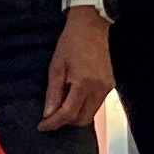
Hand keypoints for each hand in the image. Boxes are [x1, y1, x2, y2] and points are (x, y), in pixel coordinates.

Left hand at [42, 4, 113, 127]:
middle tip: (51, 117)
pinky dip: (83, 107)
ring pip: (91, 114)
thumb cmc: (71, 42)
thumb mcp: (56, 67)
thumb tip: (48, 113)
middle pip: (82, 119)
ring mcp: (107, 87)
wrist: (91, 27)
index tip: (43, 126)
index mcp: (84, 83)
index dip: (54, 123)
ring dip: (75, 115)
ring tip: (60, 107)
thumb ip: (53, 92)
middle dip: (66, 122)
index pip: (69, 113)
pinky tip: (73, 98)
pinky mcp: (110, 85)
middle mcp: (99, 88)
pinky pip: (96, 104)